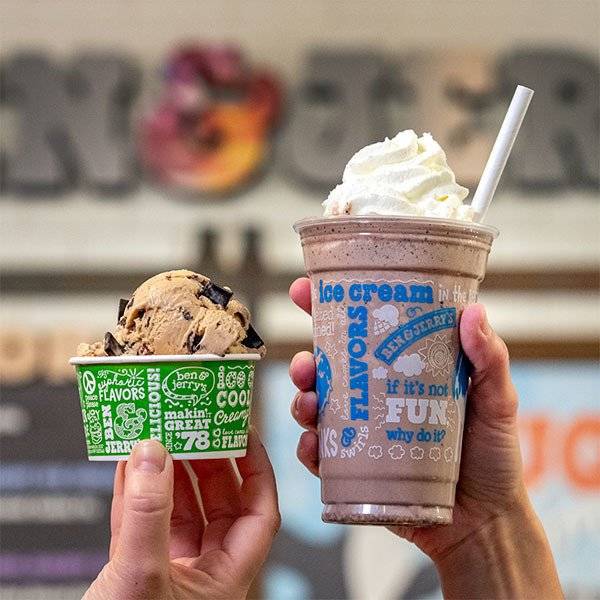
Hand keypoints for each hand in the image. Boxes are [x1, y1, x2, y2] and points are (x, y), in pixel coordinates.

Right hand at [84, 430, 279, 599]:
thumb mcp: (144, 578)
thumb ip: (149, 514)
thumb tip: (154, 452)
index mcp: (227, 577)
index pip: (259, 512)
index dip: (257, 469)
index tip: (244, 433)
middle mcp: (202, 571)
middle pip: (217, 503)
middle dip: (206, 462)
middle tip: (193, 426)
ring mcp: (167, 571)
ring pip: (177, 509)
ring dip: (167, 473)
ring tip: (159, 436)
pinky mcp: (133, 574)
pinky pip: (140, 523)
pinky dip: (134, 493)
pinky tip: (127, 466)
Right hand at [289, 277, 561, 597]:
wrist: (485, 522)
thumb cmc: (492, 457)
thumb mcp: (497, 401)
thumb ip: (489, 360)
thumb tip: (473, 311)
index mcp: (400, 371)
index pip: (360, 332)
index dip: (327, 308)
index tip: (305, 291)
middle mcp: (375, 397)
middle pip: (327, 370)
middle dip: (305, 361)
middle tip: (305, 363)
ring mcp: (363, 433)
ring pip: (316, 408)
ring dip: (301, 401)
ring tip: (307, 403)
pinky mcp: (356, 470)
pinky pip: (322, 456)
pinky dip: (309, 449)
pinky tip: (313, 446)